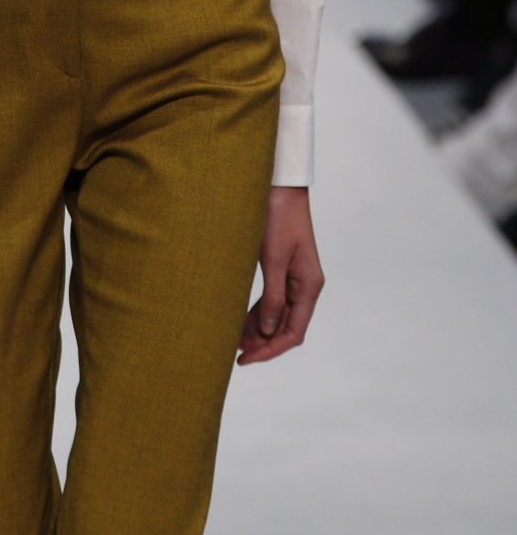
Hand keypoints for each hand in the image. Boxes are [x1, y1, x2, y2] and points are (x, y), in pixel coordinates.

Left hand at [236, 185, 324, 364]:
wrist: (279, 185)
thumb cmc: (278, 216)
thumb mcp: (273, 258)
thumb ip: (272, 296)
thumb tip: (267, 330)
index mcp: (309, 286)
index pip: (293, 332)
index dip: (271, 349)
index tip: (247, 358)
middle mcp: (305, 285)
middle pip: (286, 326)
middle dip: (263, 342)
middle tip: (236, 353)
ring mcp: (295, 277)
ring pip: (278, 314)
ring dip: (259, 329)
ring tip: (234, 340)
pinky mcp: (283, 268)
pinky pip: (272, 299)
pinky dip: (257, 312)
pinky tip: (240, 319)